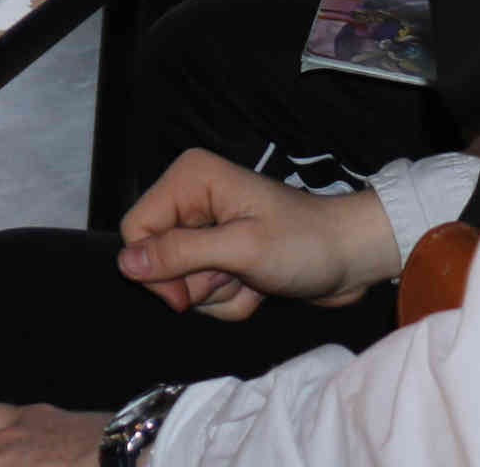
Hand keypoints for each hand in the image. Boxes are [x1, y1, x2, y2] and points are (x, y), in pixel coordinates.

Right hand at [119, 146, 400, 320]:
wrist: (353, 258)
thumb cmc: (307, 243)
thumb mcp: (241, 249)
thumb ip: (180, 254)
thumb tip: (125, 262)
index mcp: (191, 180)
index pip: (136, 229)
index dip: (156, 268)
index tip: (188, 292)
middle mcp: (192, 199)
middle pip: (157, 260)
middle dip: (197, 283)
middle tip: (236, 274)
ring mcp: (206, 229)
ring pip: (180, 283)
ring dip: (219, 294)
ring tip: (253, 278)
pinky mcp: (220, 255)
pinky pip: (203, 292)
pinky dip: (231, 299)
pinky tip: (258, 285)